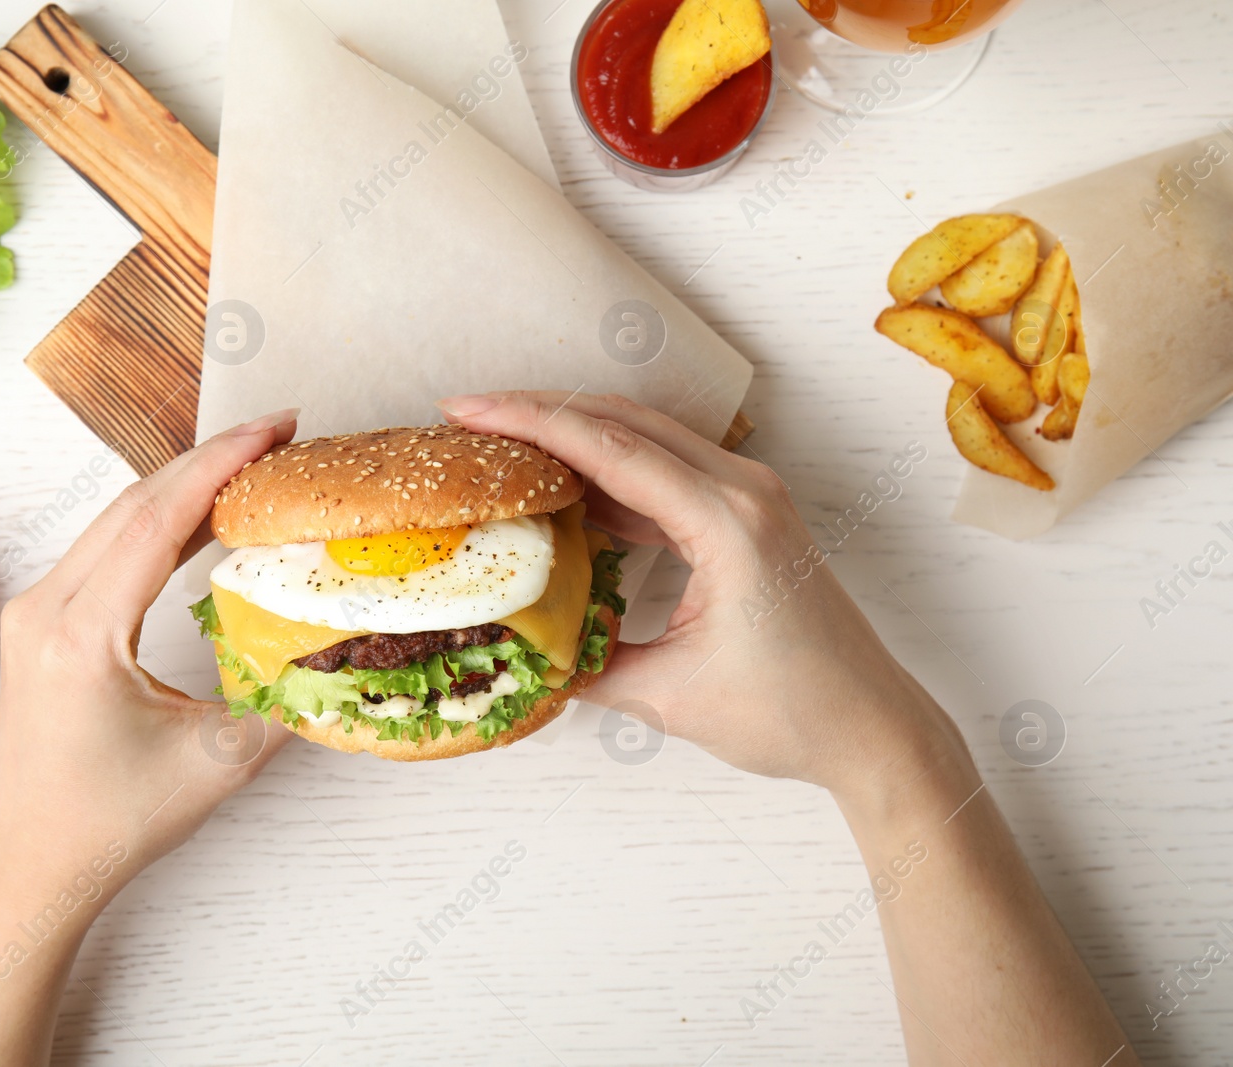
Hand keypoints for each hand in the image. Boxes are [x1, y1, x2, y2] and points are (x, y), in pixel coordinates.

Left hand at [0, 409, 299, 901]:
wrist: (37, 856)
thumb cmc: (112, 819)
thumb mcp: (217, 761)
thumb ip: (285, 700)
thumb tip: (345, 651)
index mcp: (82, 635)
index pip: (156, 521)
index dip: (220, 467)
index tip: (272, 430)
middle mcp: (47, 608)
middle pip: (134, 503)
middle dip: (209, 458)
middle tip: (277, 431)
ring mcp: (37, 609)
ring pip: (116, 517)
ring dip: (184, 483)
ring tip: (251, 460)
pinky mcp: (44, 619)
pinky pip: (104, 545)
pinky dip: (159, 518)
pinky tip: (204, 511)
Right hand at [436, 392, 970, 803]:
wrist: (871, 725)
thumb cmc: (791, 713)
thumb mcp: (669, 695)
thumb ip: (585, 665)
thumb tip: (515, 647)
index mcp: (728, 522)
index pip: (611, 447)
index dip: (531, 422)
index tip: (468, 410)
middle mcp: (744, 491)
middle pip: (625, 420)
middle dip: (542, 411)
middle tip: (469, 418)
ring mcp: (751, 497)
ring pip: (646, 439)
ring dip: (574, 437)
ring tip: (503, 448)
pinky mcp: (747, 516)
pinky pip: (666, 474)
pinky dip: (609, 474)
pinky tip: (561, 492)